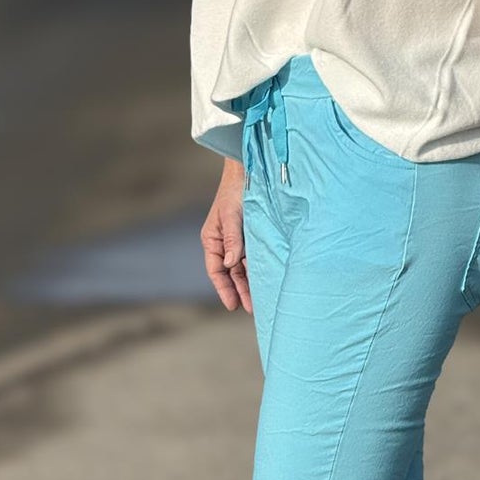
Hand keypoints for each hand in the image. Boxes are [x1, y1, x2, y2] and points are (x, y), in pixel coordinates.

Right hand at [201, 163, 252, 312]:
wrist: (250, 169)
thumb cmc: (236, 189)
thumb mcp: (232, 214)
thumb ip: (232, 239)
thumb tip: (231, 263)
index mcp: (212, 239)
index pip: (216, 270)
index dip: (223, 289)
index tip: (233, 305)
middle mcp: (224, 243)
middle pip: (230, 273)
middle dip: (240, 291)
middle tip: (252, 310)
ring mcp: (238, 240)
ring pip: (243, 268)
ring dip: (250, 283)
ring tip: (261, 301)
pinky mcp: (252, 236)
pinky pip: (253, 257)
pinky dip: (258, 269)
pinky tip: (266, 280)